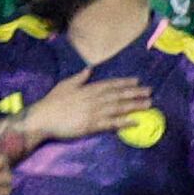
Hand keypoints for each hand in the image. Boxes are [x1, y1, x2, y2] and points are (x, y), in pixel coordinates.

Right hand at [15, 68, 152, 141]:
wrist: (44, 118)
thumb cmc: (53, 101)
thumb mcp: (65, 84)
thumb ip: (79, 77)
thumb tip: (90, 68)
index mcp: (88, 88)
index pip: (110, 84)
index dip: (125, 83)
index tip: (137, 81)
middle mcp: (94, 99)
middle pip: (118, 95)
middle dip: (135, 93)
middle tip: (150, 92)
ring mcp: (94, 112)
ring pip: (118, 108)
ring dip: (134, 106)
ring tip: (148, 105)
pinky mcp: (92, 126)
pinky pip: (112, 124)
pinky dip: (124, 122)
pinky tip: (135, 122)